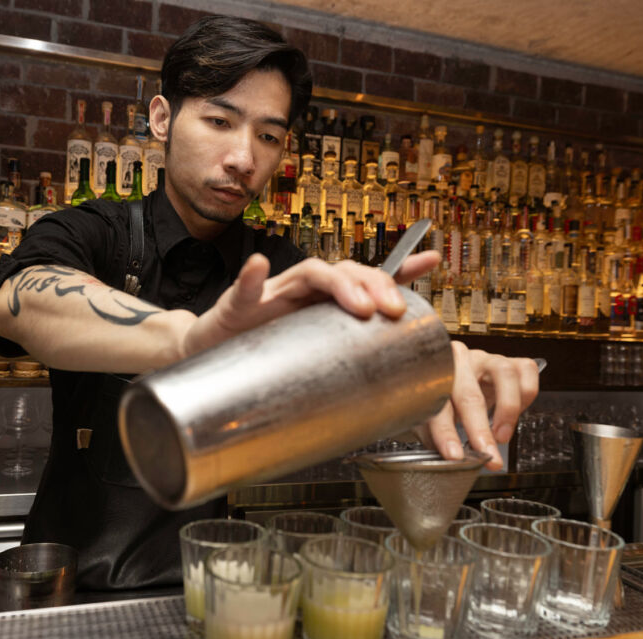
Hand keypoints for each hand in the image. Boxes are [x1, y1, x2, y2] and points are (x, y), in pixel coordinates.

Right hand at [180, 251, 440, 356]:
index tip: (432, 261)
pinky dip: (251, 278)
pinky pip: (243, 288)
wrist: (209, 354)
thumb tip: (385, 373)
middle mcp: (303, 291)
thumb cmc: (262, 355)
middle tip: (392, 310)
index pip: (367, 278)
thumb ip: (343, 359)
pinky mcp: (237, 305)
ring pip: (310, 273)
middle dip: (374, 285)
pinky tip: (257, 269)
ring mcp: (273, 294)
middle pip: (346, 271)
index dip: (400, 268)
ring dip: (336, 282)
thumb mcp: (310, 358)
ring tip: (356, 302)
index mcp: (324, 303)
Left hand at [420, 342, 540, 470]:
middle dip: (480, 430)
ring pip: (505, 374)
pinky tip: (515, 412)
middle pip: (470, 394)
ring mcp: (486, 358)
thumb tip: (452, 461)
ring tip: (502, 436)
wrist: (457, 380)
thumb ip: (436, 437)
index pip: (437, 405)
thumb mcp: (430, 418)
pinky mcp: (509, 361)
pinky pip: (526, 370)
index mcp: (433, 376)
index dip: (446, 433)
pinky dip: (526, 394)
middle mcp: (459, 361)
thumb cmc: (441, 401)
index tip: (454, 456)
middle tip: (487, 455)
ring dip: (508, 410)